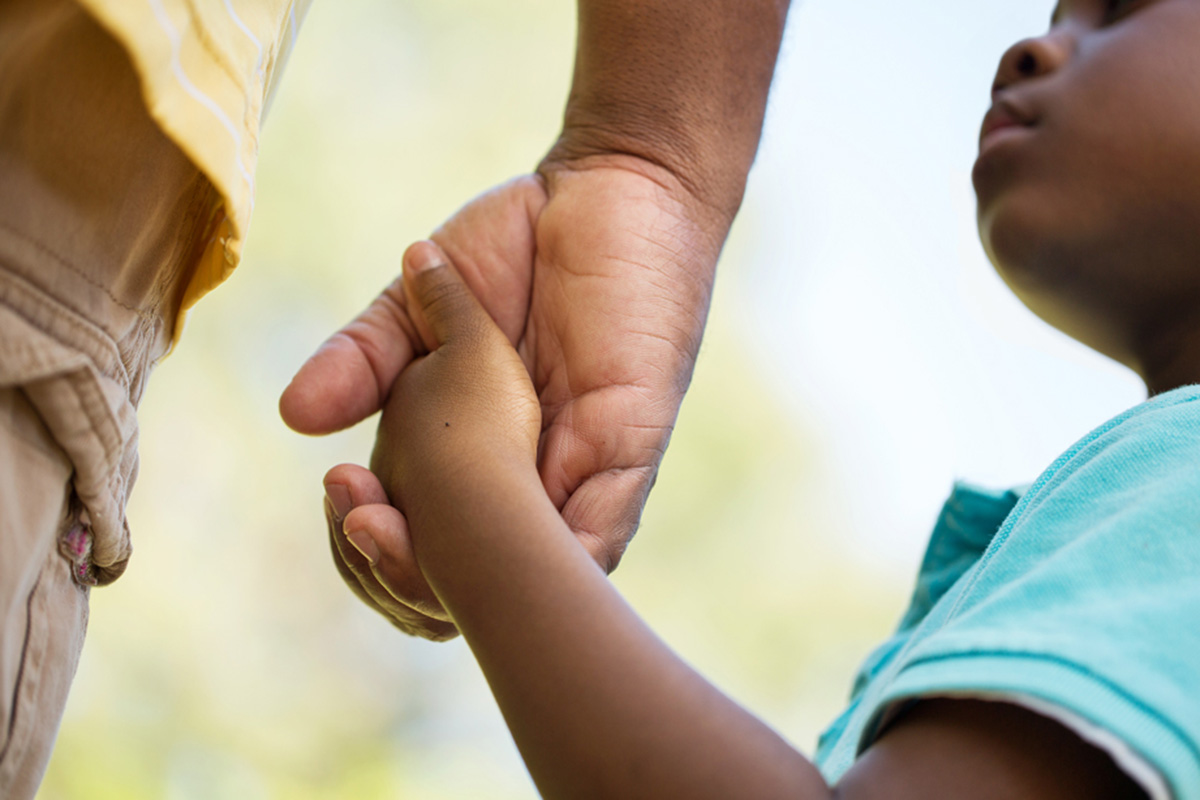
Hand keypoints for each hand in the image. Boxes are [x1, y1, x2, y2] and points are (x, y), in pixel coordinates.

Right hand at [283, 158, 729, 637]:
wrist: (609, 180)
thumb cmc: (521, 241)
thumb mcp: (420, 301)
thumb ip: (366, 357)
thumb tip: (293, 417)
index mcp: (481, 453)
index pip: (428, 540)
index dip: (381, 545)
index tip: (338, 502)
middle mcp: (532, 476)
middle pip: (475, 579)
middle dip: (411, 572)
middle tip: (361, 524)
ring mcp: (585, 467)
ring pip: (537, 573)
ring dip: (468, 573)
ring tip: (401, 538)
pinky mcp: (632, 441)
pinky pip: (606, 527)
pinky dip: (563, 556)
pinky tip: (520, 572)